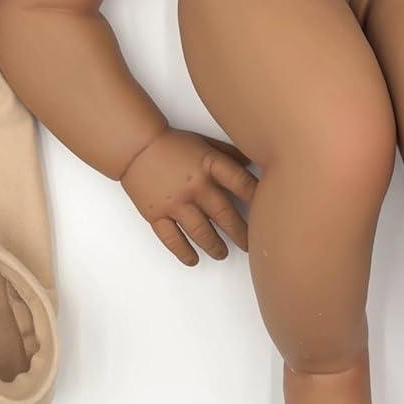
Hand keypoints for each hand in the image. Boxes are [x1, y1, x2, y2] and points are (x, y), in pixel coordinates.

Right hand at [118, 126, 258, 264]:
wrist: (135, 147)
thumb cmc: (173, 144)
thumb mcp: (205, 144)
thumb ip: (229, 156)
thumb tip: (255, 163)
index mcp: (209, 165)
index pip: (241, 183)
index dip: (257, 197)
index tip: (268, 212)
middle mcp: (195, 186)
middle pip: (225, 214)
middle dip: (241, 233)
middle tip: (250, 246)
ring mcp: (175, 203)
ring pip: (201, 232)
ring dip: (215, 246)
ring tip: (223, 254)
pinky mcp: (156, 214)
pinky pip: (172, 239)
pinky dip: (184, 252)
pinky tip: (193, 260)